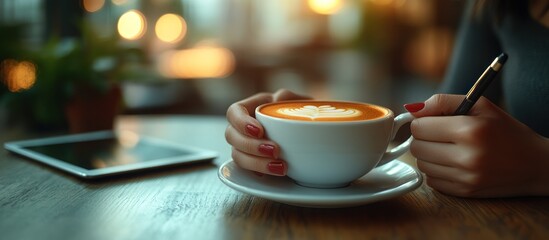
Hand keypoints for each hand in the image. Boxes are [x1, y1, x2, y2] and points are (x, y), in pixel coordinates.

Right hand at [225, 89, 310, 175]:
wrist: (314, 137)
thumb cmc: (304, 115)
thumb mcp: (300, 102)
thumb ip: (289, 97)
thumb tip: (277, 98)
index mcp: (253, 108)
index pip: (234, 112)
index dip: (241, 122)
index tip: (259, 131)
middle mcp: (245, 128)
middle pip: (231, 136)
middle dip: (251, 146)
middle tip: (274, 151)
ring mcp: (247, 146)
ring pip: (238, 156)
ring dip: (257, 163)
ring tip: (281, 167)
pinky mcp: (254, 163)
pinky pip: (248, 170)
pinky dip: (261, 172)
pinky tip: (276, 174)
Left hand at [405, 94, 548, 196]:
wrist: (536, 164)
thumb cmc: (506, 130)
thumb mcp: (480, 105)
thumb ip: (443, 102)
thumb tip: (411, 109)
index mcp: (470, 130)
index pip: (419, 127)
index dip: (423, 122)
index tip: (434, 122)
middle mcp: (466, 157)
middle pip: (416, 147)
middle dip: (424, 139)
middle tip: (441, 135)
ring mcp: (465, 178)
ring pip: (421, 164)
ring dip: (429, 155)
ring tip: (449, 149)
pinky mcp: (464, 192)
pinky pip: (431, 181)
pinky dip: (437, 171)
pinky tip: (454, 164)